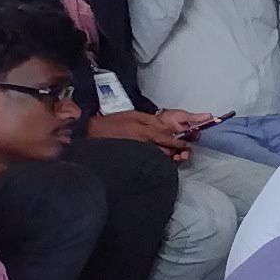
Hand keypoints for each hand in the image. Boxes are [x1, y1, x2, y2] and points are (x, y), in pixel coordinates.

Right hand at [87, 110, 202, 157]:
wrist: (92, 131)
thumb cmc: (113, 122)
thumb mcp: (134, 115)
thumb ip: (151, 120)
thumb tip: (165, 126)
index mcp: (144, 131)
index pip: (167, 139)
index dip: (179, 143)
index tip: (187, 145)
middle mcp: (142, 144)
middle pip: (164, 152)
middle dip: (176, 154)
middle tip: (184, 154)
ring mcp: (136, 153)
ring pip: (156, 159)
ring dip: (167, 160)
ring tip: (174, 159)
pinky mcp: (130, 159)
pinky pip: (146, 162)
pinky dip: (154, 163)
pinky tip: (158, 164)